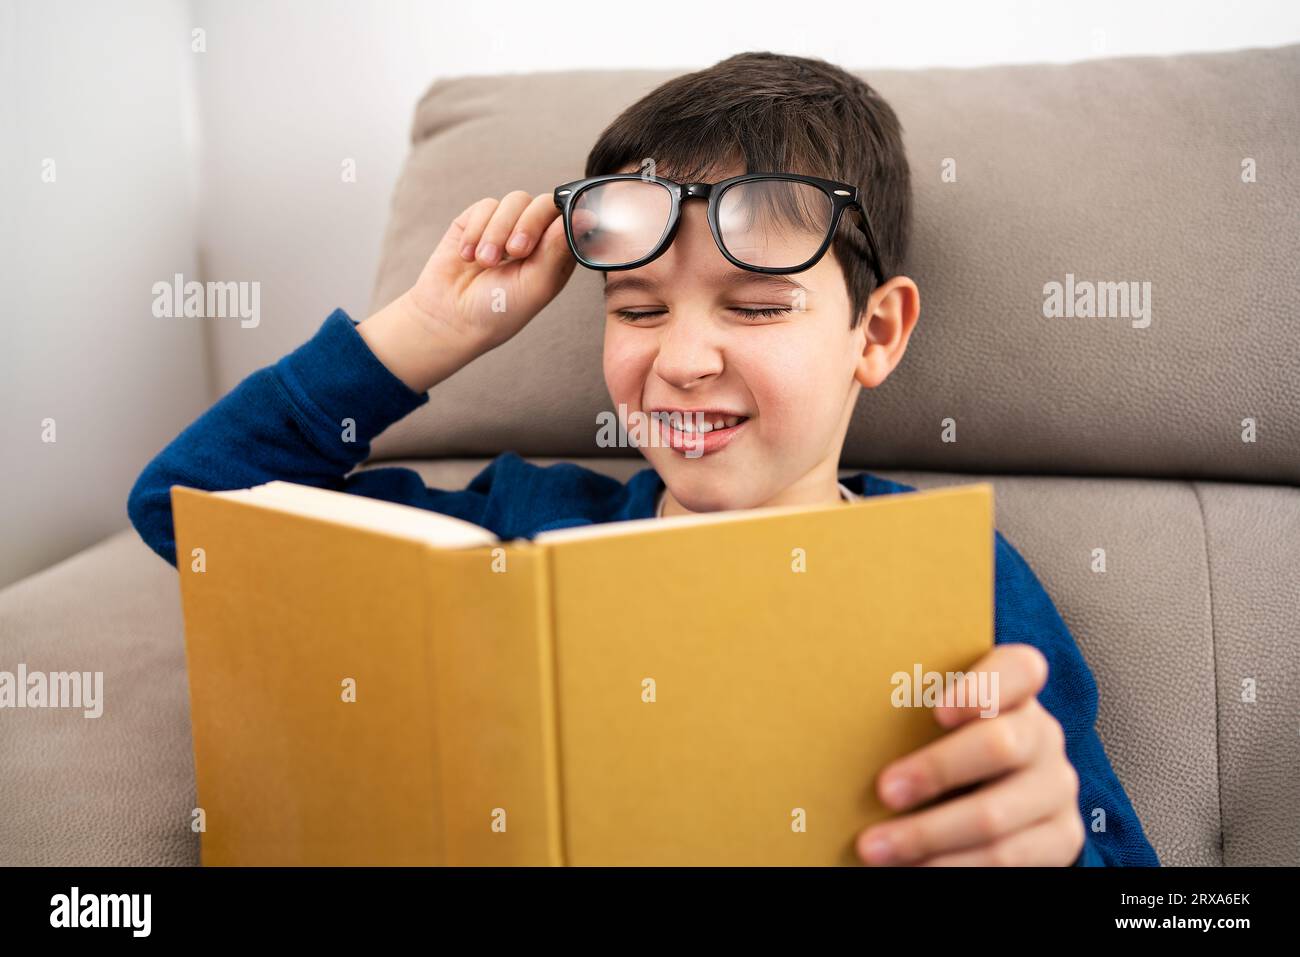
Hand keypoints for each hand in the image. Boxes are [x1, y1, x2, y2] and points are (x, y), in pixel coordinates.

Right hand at [360, 191, 576, 391]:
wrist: (449, 318)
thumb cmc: (498, 311)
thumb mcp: (536, 285)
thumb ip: (558, 248)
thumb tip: (584, 216)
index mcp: (555, 254)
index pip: (569, 219)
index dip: (560, 221)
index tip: (545, 239)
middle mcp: (534, 237)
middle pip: (544, 203)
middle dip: (528, 224)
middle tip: (514, 252)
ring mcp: (506, 227)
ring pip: (514, 201)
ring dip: (498, 232)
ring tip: (485, 262)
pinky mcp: (477, 221)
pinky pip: (485, 206)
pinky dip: (476, 231)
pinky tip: (468, 256)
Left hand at [856, 644, 1085, 865]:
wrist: (1003, 794)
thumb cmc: (949, 743)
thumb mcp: (937, 721)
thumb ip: (911, 712)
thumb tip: (833, 719)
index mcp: (1016, 690)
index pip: (1018, 669)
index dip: (982, 686)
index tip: (937, 711)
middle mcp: (1042, 734)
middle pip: (1000, 745)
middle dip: (936, 770)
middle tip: (884, 790)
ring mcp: (1055, 787)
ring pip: (995, 814)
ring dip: (928, 835)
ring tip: (875, 848)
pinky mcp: (1060, 837)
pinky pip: (1007, 859)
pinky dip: (952, 866)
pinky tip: (913, 868)